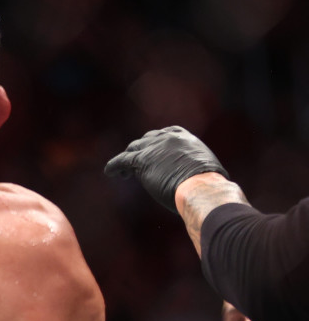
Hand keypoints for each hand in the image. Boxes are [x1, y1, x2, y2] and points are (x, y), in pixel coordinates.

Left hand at [105, 126, 228, 212]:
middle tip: (139, 159)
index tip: (155, 146)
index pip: (168, 133)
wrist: (202, 188)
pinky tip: (110, 172)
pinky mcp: (141, 160)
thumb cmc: (211, 187)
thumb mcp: (209, 170)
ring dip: (129, 158)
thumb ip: (200, 168)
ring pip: (134, 149)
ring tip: (123, 169)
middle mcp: (167, 138)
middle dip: (143, 148)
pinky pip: (122, 160)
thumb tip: (207, 183)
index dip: (159, 140)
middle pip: (148, 140)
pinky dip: (114, 166)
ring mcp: (153, 148)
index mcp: (185, 138)